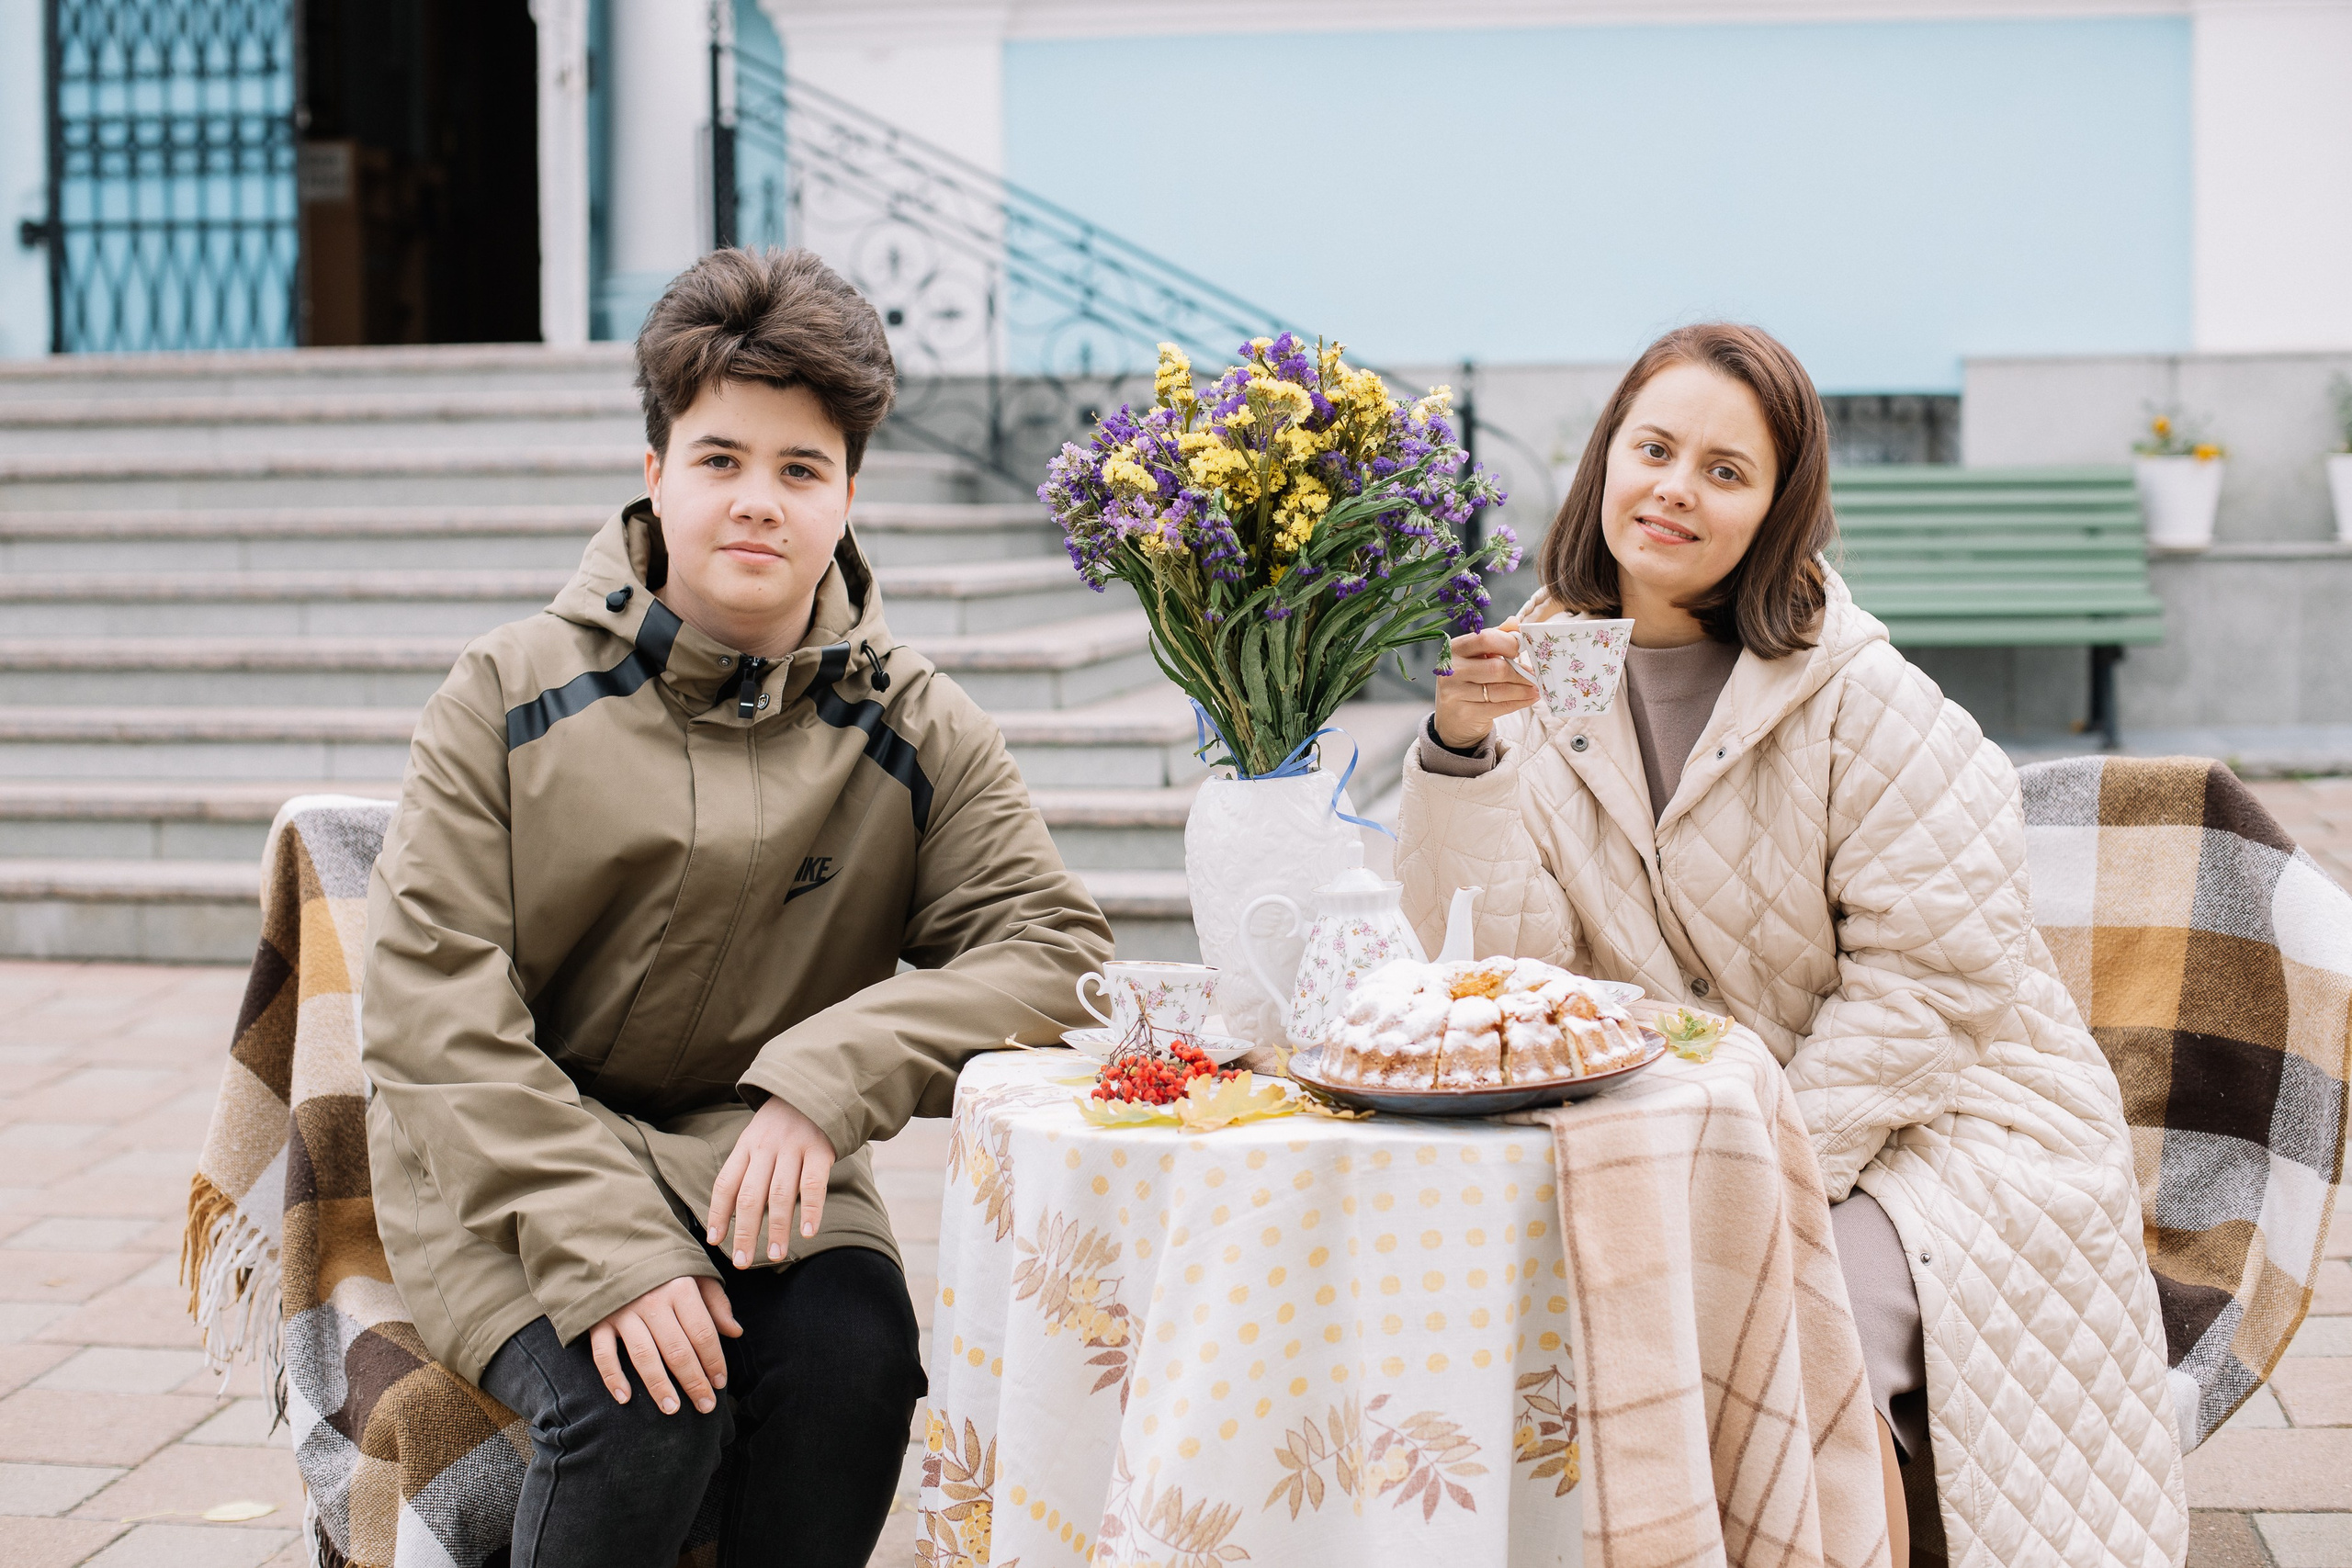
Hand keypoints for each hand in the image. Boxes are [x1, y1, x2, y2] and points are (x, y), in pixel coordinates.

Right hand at [588, 1274, 740, 1412]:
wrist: (614, 1245)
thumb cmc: (662, 1266)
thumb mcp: (695, 1274)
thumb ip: (716, 1303)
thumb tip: (735, 1332)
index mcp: (680, 1287)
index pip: (703, 1333)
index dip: (714, 1361)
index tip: (720, 1383)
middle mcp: (652, 1300)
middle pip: (677, 1350)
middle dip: (694, 1381)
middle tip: (705, 1406)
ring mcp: (623, 1311)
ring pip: (644, 1356)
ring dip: (659, 1386)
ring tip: (672, 1409)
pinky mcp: (598, 1321)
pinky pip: (604, 1354)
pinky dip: (613, 1378)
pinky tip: (625, 1398)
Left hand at [706, 1094, 837, 1266]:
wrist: (816, 1085)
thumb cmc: (783, 1122)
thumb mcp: (757, 1136)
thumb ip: (747, 1167)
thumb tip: (730, 1214)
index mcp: (746, 1145)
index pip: (725, 1184)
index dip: (717, 1214)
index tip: (715, 1242)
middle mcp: (766, 1147)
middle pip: (749, 1196)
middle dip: (744, 1232)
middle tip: (741, 1261)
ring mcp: (794, 1148)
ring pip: (780, 1195)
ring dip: (776, 1229)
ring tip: (774, 1256)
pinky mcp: (821, 1149)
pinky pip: (813, 1185)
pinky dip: (811, 1210)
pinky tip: (808, 1233)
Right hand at [1434, 616, 1539, 748]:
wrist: (1452, 718)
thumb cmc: (1468, 681)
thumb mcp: (1477, 656)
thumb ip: (1495, 638)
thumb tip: (1515, 622)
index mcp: (1455, 649)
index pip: (1485, 639)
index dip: (1509, 643)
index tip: (1522, 649)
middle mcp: (1452, 670)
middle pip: (1496, 667)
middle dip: (1520, 671)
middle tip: (1535, 674)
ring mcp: (1455, 693)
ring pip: (1500, 689)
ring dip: (1523, 688)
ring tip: (1536, 687)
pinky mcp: (1465, 713)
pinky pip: (1500, 706)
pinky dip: (1519, 701)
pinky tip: (1529, 697)